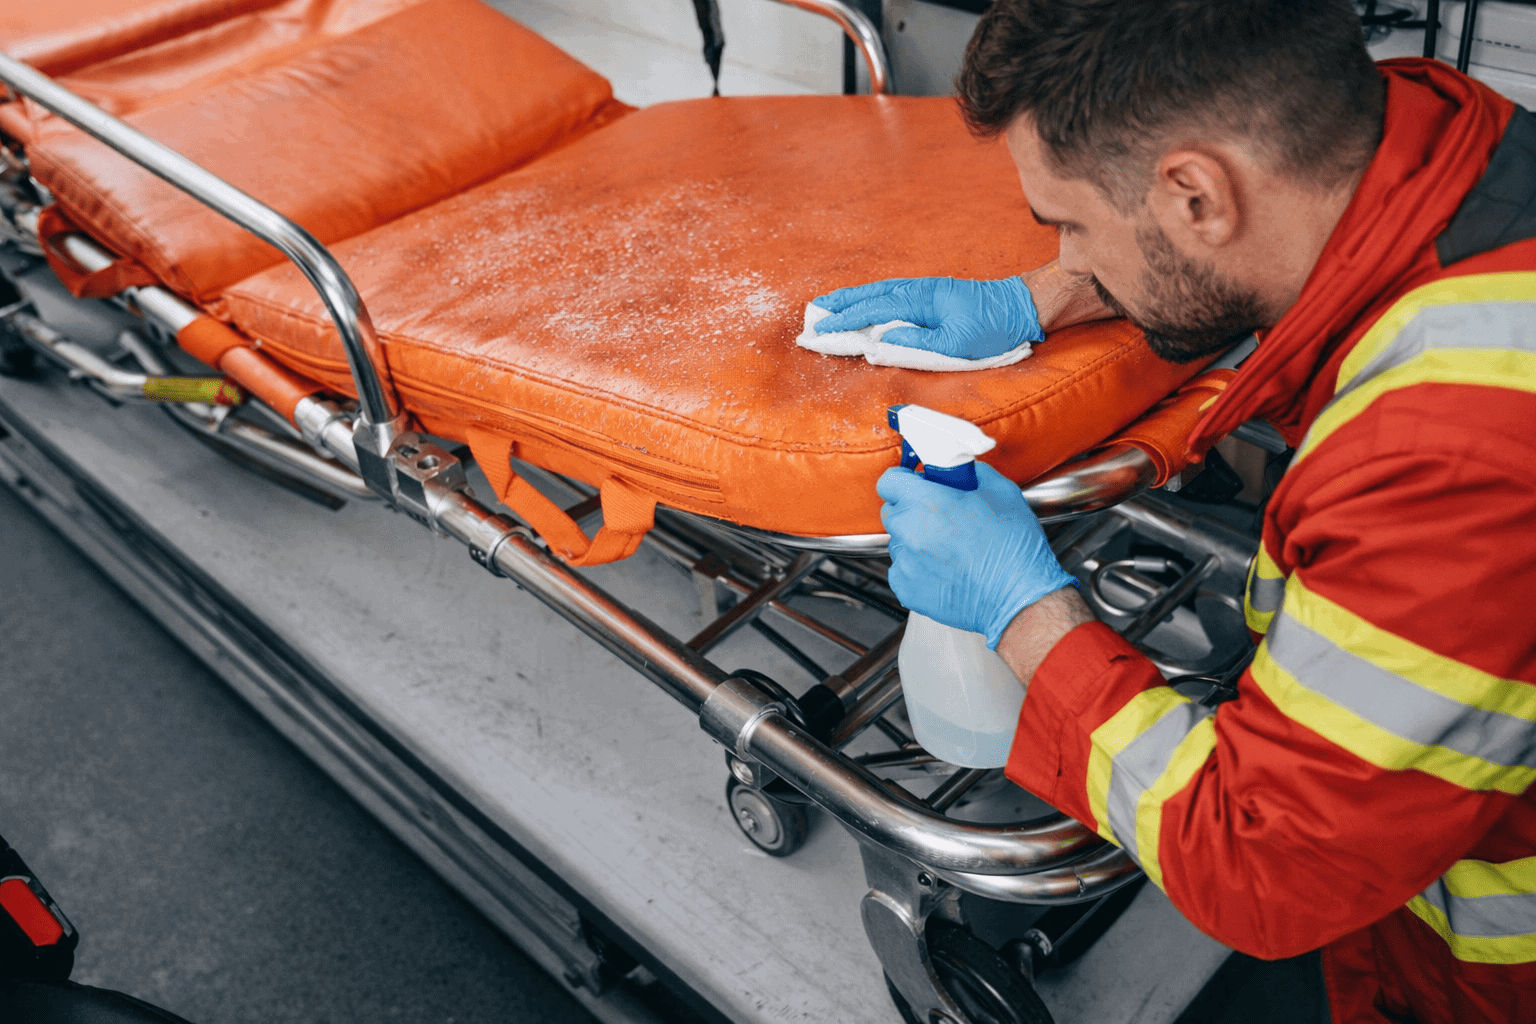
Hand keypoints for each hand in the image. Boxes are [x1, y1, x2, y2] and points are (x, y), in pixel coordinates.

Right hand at [812, 277, 1041, 358]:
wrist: (1021, 308)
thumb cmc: (993, 329)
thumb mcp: (956, 344)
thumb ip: (917, 344)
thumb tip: (881, 342)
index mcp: (921, 300)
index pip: (873, 310)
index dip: (844, 320)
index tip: (821, 329)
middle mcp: (919, 290)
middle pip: (871, 294)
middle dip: (841, 303)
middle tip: (813, 312)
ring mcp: (924, 290)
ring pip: (879, 291)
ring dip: (853, 298)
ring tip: (830, 304)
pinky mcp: (931, 296)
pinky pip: (892, 294)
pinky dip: (871, 297)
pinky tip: (864, 302)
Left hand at [878, 462, 1078, 648]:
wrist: (1019, 598)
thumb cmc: (1013, 548)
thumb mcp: (1001, 492)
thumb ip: (971, 473)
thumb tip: (958, 470)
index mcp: (927, 503)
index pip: (889, 481)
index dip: (904, 481)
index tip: (916, 485)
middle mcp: (909, 532)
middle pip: (892, 512)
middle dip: (912, 509)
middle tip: (941, 516)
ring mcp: (905, 564)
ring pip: (899, 542)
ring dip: (916, 540)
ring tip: (950, 548)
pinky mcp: (907, 589)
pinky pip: (902, 570)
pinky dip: (918, 567)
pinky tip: (945, 569)